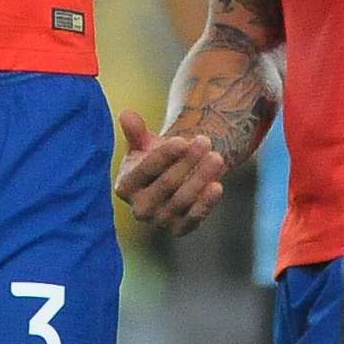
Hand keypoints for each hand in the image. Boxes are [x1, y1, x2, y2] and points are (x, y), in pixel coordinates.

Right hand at [113, 109, 225, 236]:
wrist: (175, 176)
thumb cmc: (156, 157)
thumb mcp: (144, 142)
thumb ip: (135, 131)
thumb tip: (126, 114)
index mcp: (125, 186)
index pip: (145, 170)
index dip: (164, 155)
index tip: (182, 140)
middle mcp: (139, 208)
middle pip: (166, 184)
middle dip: (187, 162)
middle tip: (205, 141)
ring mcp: (159, 221)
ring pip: (182, 200)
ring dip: (200, 178)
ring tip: (217, 157)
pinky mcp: (179, 229)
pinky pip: (194, 217)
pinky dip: (206, 203)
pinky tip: (218, 186)